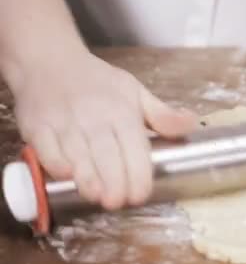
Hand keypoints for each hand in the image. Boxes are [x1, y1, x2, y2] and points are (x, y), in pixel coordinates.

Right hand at [11, 52, 197, 208]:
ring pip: (76, 153)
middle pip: (105, 153)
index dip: (138, 172)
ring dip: (87, 177)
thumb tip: (191, 123)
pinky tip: (67, 177)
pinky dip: (55, 163)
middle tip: (119, 202)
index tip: (141, 194)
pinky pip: (45, 148)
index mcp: (121, 110)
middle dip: (114, 181)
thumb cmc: (97, 82)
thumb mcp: (135, 92)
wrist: (48, 61)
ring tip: (98, 197)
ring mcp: (63, 121)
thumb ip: (162, 115)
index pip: (133, 144)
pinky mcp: (36, 125)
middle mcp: (93, 116)